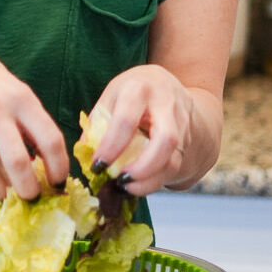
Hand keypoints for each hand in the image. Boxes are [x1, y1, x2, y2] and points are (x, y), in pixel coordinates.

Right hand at [0, 43, 67, 200]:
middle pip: (18, 163)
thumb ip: (33, 126)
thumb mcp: (18, 94)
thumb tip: (49, 167)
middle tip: (32, 196)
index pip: (50, 140)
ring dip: (1, 191)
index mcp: (22, 100)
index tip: (58, 182)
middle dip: (29, 189)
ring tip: (7, 194)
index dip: (59, 168)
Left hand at [87, 65, 195, 195]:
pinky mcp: (186, 138)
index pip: (127, 121)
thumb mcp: (110, 98)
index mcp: (138, 89)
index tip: (98, 165)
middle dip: (142, 167)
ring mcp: (181, 122)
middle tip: (121, 180)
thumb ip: (96, 125)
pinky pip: (175, 164)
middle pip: (165, 140)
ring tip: (128, 187)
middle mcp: (166, 103)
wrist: (163, 83)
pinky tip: (138, 185)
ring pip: (174, 156)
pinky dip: (156, 180)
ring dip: (150, 179)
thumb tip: (85, 155)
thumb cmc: (130, 92)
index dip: (111, 147)